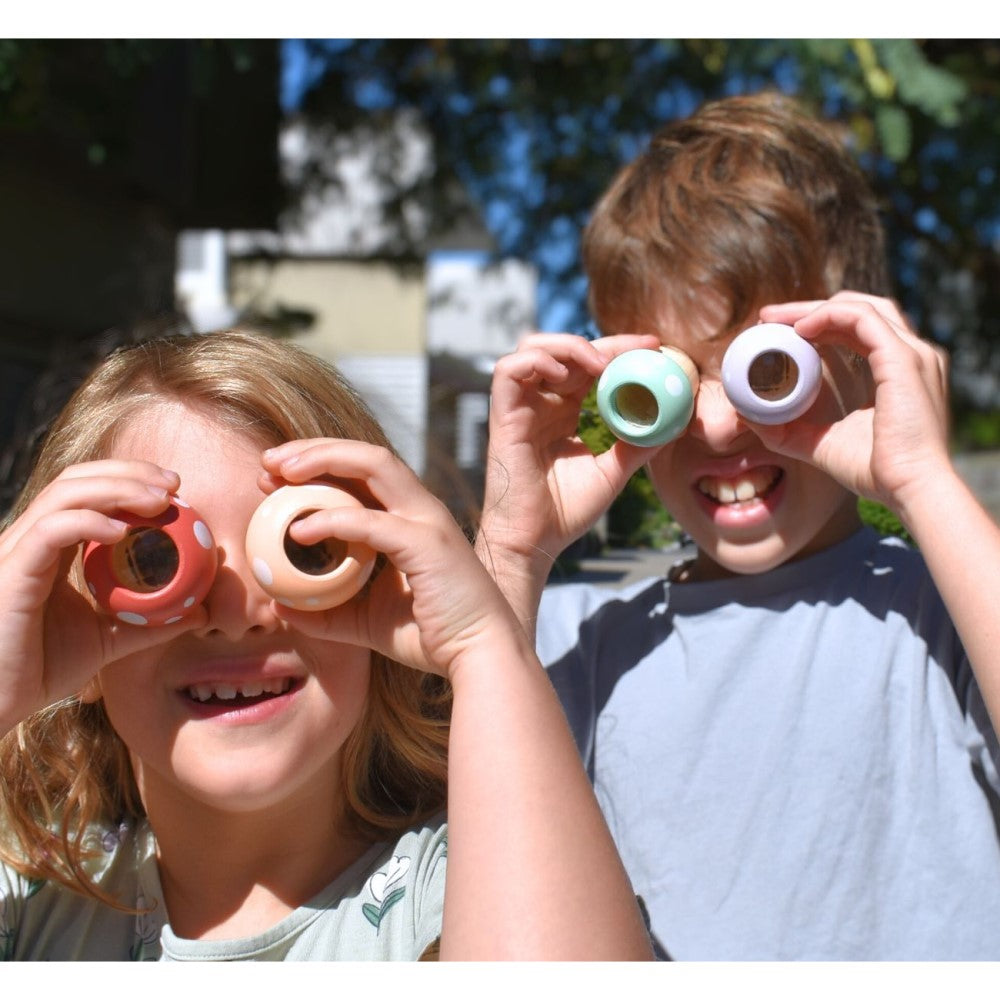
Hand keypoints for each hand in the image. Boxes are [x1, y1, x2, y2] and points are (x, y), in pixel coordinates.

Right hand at [0, 462, 206, 733]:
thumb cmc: (39, 669)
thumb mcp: (110, 639)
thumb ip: (153, 623)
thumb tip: (203, 613)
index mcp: (50, 547)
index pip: (87, 491)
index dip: (129, 479)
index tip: (175, 489)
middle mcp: (30, 539)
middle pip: (77, 480)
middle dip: (129, 473)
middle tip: (174, 484)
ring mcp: (17, 551)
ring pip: (64, 494)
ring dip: (117, 488)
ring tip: (159, 500)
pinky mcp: (11, 571)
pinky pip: (50, 531)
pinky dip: (88, 522)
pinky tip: (123, 531)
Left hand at [259, 440, 530, 679]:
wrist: (478, 658)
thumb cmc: (430, 636)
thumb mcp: (364, 621)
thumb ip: (324, 610)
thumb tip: (280, 604)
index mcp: (409, 518)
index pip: (361, 473)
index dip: (316, 465)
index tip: (272, 477)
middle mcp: (421, 509)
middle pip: (366, 455)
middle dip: (314, 449)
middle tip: (268, 461)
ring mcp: (427, 521)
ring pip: (374, 465)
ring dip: (323, 460)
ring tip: (280, 471)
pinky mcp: (428, 543)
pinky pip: (372, 522)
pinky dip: (332, 519)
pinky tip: (299, 529)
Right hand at [478, 332, 659, 594]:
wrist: (537, 541)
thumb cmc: (567, 510)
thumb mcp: (614, 470)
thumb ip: (638, 442)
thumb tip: (674, 419)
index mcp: (567, 411)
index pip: (591, 364)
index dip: (620, 349)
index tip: (654, 347)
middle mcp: (543, 403)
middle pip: (566, 349)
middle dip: (603, 343)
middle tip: (635, 351)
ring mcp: (522, 407)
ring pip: (532, 347)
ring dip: (567, 346)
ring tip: (598, 365)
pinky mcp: (503, 416)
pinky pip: (508, 370)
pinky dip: (536, 361)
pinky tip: (564, 376)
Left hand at [758, 292, 951, 516]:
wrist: (910, 488)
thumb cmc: (876, 472)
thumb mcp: (822, 444)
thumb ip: (789, 431)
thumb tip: (751, 419)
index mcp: (899, 371)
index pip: (859, 329)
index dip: (818, 323)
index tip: (776, 331)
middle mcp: (911, 355)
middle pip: (858, 310)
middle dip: (809, 309)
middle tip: (767, 317)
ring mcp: (912, 353)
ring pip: (860, 307)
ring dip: (814, 308)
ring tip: (776, 318)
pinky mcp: (904, 358)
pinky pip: (862, 318)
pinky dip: (828, 316)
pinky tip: (799, 330)